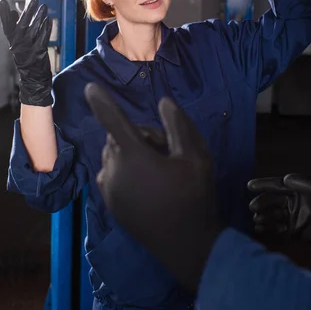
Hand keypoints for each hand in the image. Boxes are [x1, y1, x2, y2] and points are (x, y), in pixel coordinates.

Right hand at [0, 0, 52, 106]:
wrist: (32, 77)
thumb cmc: (25, 56)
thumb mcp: (17, 42)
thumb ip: (15, 27)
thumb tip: (13, 12)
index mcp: (12, 41)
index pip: (6, 25)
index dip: (4, 14)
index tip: (2, 2)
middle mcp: (18, 45)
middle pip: (21, 26)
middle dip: (28, 12)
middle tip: (34, 0)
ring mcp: (28, 49)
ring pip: (34, 31)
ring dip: (39, 17)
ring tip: (44, 6)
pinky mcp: (39, 53)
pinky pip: (43, 39)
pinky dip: (46, 29)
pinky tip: (48, 20)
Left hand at [84, 82, 222, 292]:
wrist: (189, 247)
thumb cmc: (195, 197)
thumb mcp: (196, 156)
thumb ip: (178, 125)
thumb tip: (164, 102)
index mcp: (134, 156)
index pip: (114, 120)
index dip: (102, 101)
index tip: (90, 87)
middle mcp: (115, 171)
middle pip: (119, 137)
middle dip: (140, 136)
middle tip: (166, 152)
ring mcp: (110, 191)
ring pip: (114, 155)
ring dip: (130, 152)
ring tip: (159, 171)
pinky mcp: (111, 205)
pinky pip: (111, 174)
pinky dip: (123, 169)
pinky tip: (146, 183)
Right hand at [248, 174, 310, 245]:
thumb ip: (302, 182)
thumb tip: (284, 179)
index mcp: (295, 190)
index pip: (276, 186)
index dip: (263, 185)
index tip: (249, 185)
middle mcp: (290, 202)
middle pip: (271, 201)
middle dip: (261, 203)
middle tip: (253, 207)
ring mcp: (291, 217)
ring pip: (272, 216)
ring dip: (262, 217)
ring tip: (255, 219)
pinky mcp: (294, 232)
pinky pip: (277, 230)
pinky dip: (268, 229)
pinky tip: (260, 229)